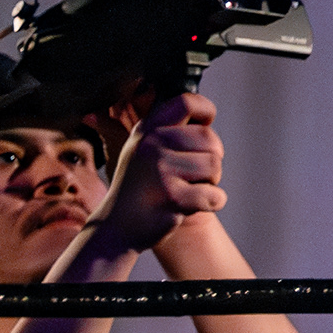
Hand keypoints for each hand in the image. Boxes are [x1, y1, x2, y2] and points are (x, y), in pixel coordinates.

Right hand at [83, 93, 222, 259]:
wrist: (116, 230)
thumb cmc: (139, 188)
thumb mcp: (141, 150)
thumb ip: (168, 129)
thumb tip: (203, 112)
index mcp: (146, 131)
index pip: (186, 102)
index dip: (205, 111)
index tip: (205, 125)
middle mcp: (151, 146)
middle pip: (211, 140)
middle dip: (210, 160)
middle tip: (189, 176)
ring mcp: (160, 171)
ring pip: (215, 167)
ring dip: (209, 183)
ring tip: (184, 190)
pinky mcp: (172, 197)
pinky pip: (216, 195)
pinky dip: (211, 203)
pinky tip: (188, 206)